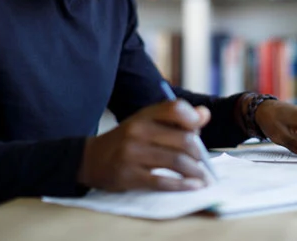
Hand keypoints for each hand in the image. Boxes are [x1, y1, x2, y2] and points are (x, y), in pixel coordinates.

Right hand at [77, 100, 210, 191]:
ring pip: (176, 161)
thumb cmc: (127, 140)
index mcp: (145, 115)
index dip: (193, 119)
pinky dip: (182, 185)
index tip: (200, 132)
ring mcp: (132, 153)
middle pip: (183, 140)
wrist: (90, 159)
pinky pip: (162, 182)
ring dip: (196, 172)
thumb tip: (205, 115)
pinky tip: (193, 187)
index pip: (175, 108)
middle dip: (199, 154)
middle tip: (204, 163)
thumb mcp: (146, 122)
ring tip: (203, 178)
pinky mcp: (128, 176)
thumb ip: (175, 119)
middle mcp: (138, 131)